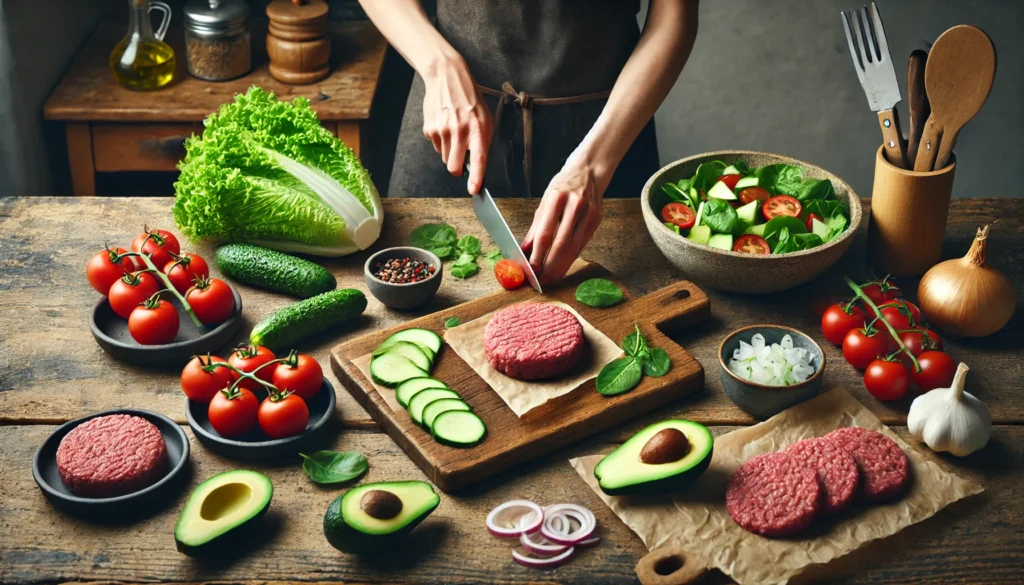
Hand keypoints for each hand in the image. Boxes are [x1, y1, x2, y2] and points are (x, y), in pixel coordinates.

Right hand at [421, 56, 492, 192]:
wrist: (447, 77)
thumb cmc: (470, 100)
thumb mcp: (485, 119)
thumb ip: (482, 143)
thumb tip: (476, 166)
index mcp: (477, 129)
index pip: (478, 158)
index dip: (475, 177)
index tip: (474, 190)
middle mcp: (459, 131)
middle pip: (453, 167)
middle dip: (457, 168)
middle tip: (461, 158)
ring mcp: (442, 130)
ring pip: (444, 158)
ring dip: (450, 151)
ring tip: (454, 131)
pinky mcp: (429, 129)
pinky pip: (436, 147)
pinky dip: (441, 141)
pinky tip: (445, 125)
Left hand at [521, 161, 603, 284]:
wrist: (589, 171)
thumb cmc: (563, 186)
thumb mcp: (545, 201)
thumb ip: (535, 227)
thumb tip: (523, 251)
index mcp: (557, 198)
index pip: (545, 233)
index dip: (538, 255)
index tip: (531, 270)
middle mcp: (575, 205)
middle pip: (561, 243)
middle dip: (550, 266)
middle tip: (542, 282)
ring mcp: (589, 213)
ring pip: (574, 247)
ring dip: (562, 266)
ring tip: (551, 279)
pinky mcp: (598, 220)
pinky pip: (583, 244)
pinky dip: (572, 257)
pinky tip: (564, 266)